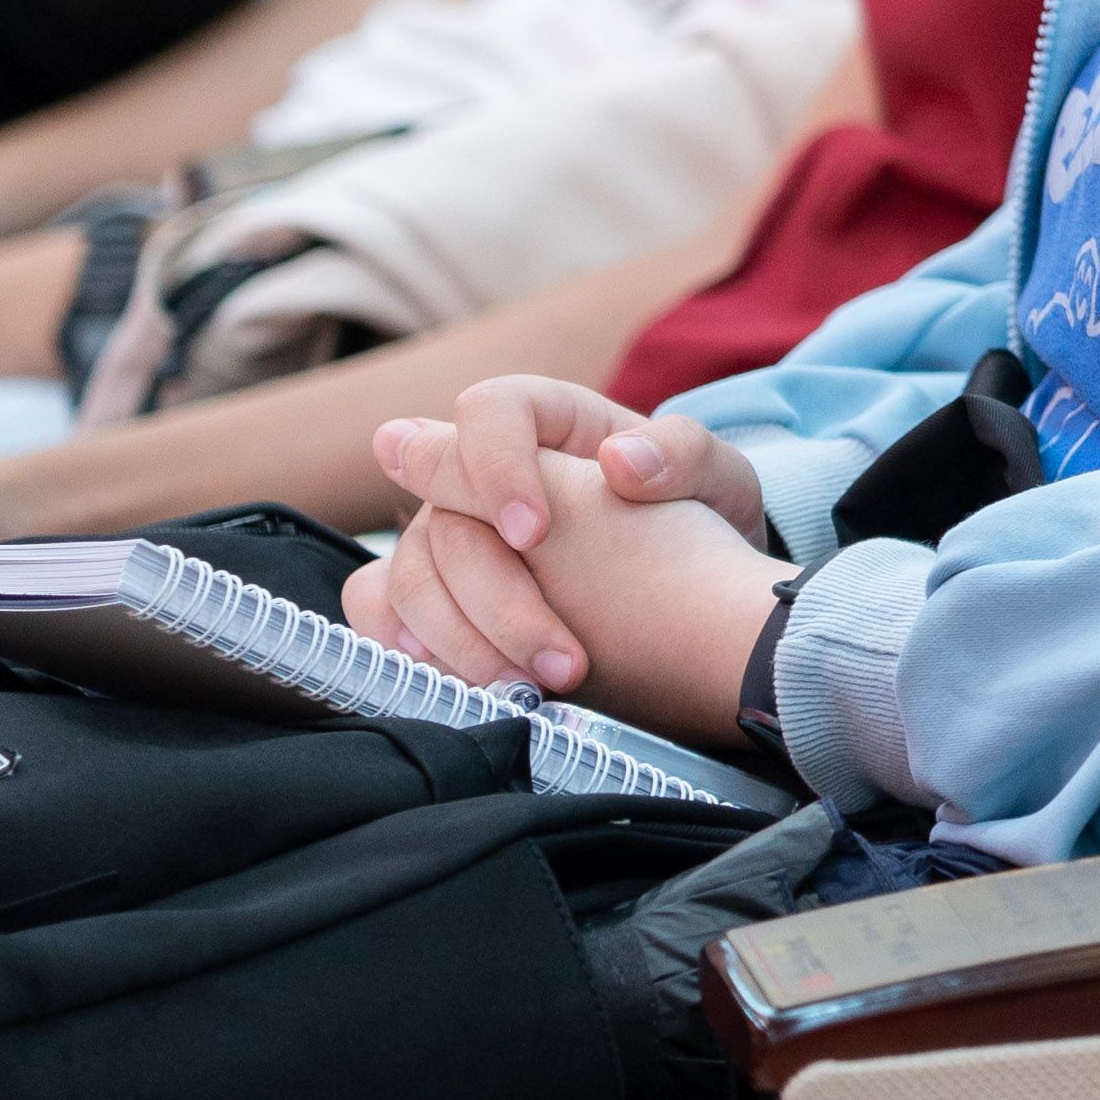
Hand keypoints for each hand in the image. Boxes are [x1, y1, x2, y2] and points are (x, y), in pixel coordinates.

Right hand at [350, 376, 763, 692]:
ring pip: (409, 574)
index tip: (534, 534)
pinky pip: (381, 608)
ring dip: (458, 638)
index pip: (489, 410)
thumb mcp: (718, 479)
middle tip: (557, 657)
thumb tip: (620, 461)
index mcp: (550, 424)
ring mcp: (453, 535)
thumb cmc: (701, 518)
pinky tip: (457, 684)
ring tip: (524, 688)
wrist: (695, 590)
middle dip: (492, 592)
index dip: (495, 465)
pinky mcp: (437, 592)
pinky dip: (405, 646)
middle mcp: (486, 475)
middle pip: (443, 514)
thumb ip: (683, 456)